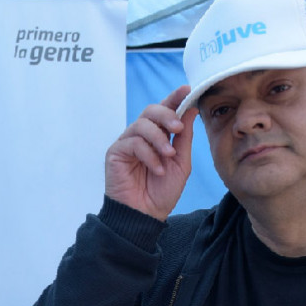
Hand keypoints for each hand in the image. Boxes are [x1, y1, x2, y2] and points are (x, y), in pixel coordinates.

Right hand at [104, 85, 196, 221]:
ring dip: (159, 139)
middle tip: (178, 128)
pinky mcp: (115, 153)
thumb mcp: (181, 163)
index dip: (174, 98)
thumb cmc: (162, 192)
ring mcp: (127, 143)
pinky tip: (156, 169)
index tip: (186, 89)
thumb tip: (190, 109)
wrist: (145, 216)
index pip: (164, 111)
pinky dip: (148, 154)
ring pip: (141, 124)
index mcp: (158, 136)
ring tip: (168, 157)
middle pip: (150, 110)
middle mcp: (141, 136)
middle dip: (166, 115)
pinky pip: (133, 142)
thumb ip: (184, 138)